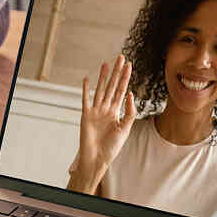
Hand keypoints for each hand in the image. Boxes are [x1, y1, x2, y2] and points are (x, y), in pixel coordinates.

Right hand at [68, 54, 136, 193]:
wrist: (98, 158)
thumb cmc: (112, 147)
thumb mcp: (126, 128)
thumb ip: (129, 112)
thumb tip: (131, 94)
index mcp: (116, 112)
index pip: (122, 91)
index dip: (126, 78)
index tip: (129, 66)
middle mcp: (106, 109)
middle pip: (112, 86)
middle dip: (117, 72)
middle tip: (121, 58)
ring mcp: (95, 111)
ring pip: (101, 89)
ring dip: (103, 77)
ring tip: (107, 63)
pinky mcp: (86, 115)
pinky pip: (86, 99)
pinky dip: (86, 89)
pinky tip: (87, 79)